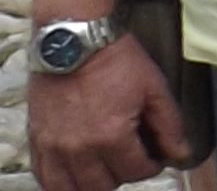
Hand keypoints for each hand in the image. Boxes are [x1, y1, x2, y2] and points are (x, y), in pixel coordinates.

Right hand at [26, 34, 186, 190]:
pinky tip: (73, 175)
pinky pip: (43, 176)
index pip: (135, 172)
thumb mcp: (153, 87)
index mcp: (111, 136)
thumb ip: (169, 125)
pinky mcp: (35, 139)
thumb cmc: (114, 59)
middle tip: (129, 161)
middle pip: (102, 186)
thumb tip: (180, 153)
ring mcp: (53, 146)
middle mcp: (79, 148)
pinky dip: (58, 182)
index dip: (150, 167)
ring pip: (69, 189)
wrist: (74, 40)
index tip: (153, 158)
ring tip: (103, 170)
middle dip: (121, 176)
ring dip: (90, 185)